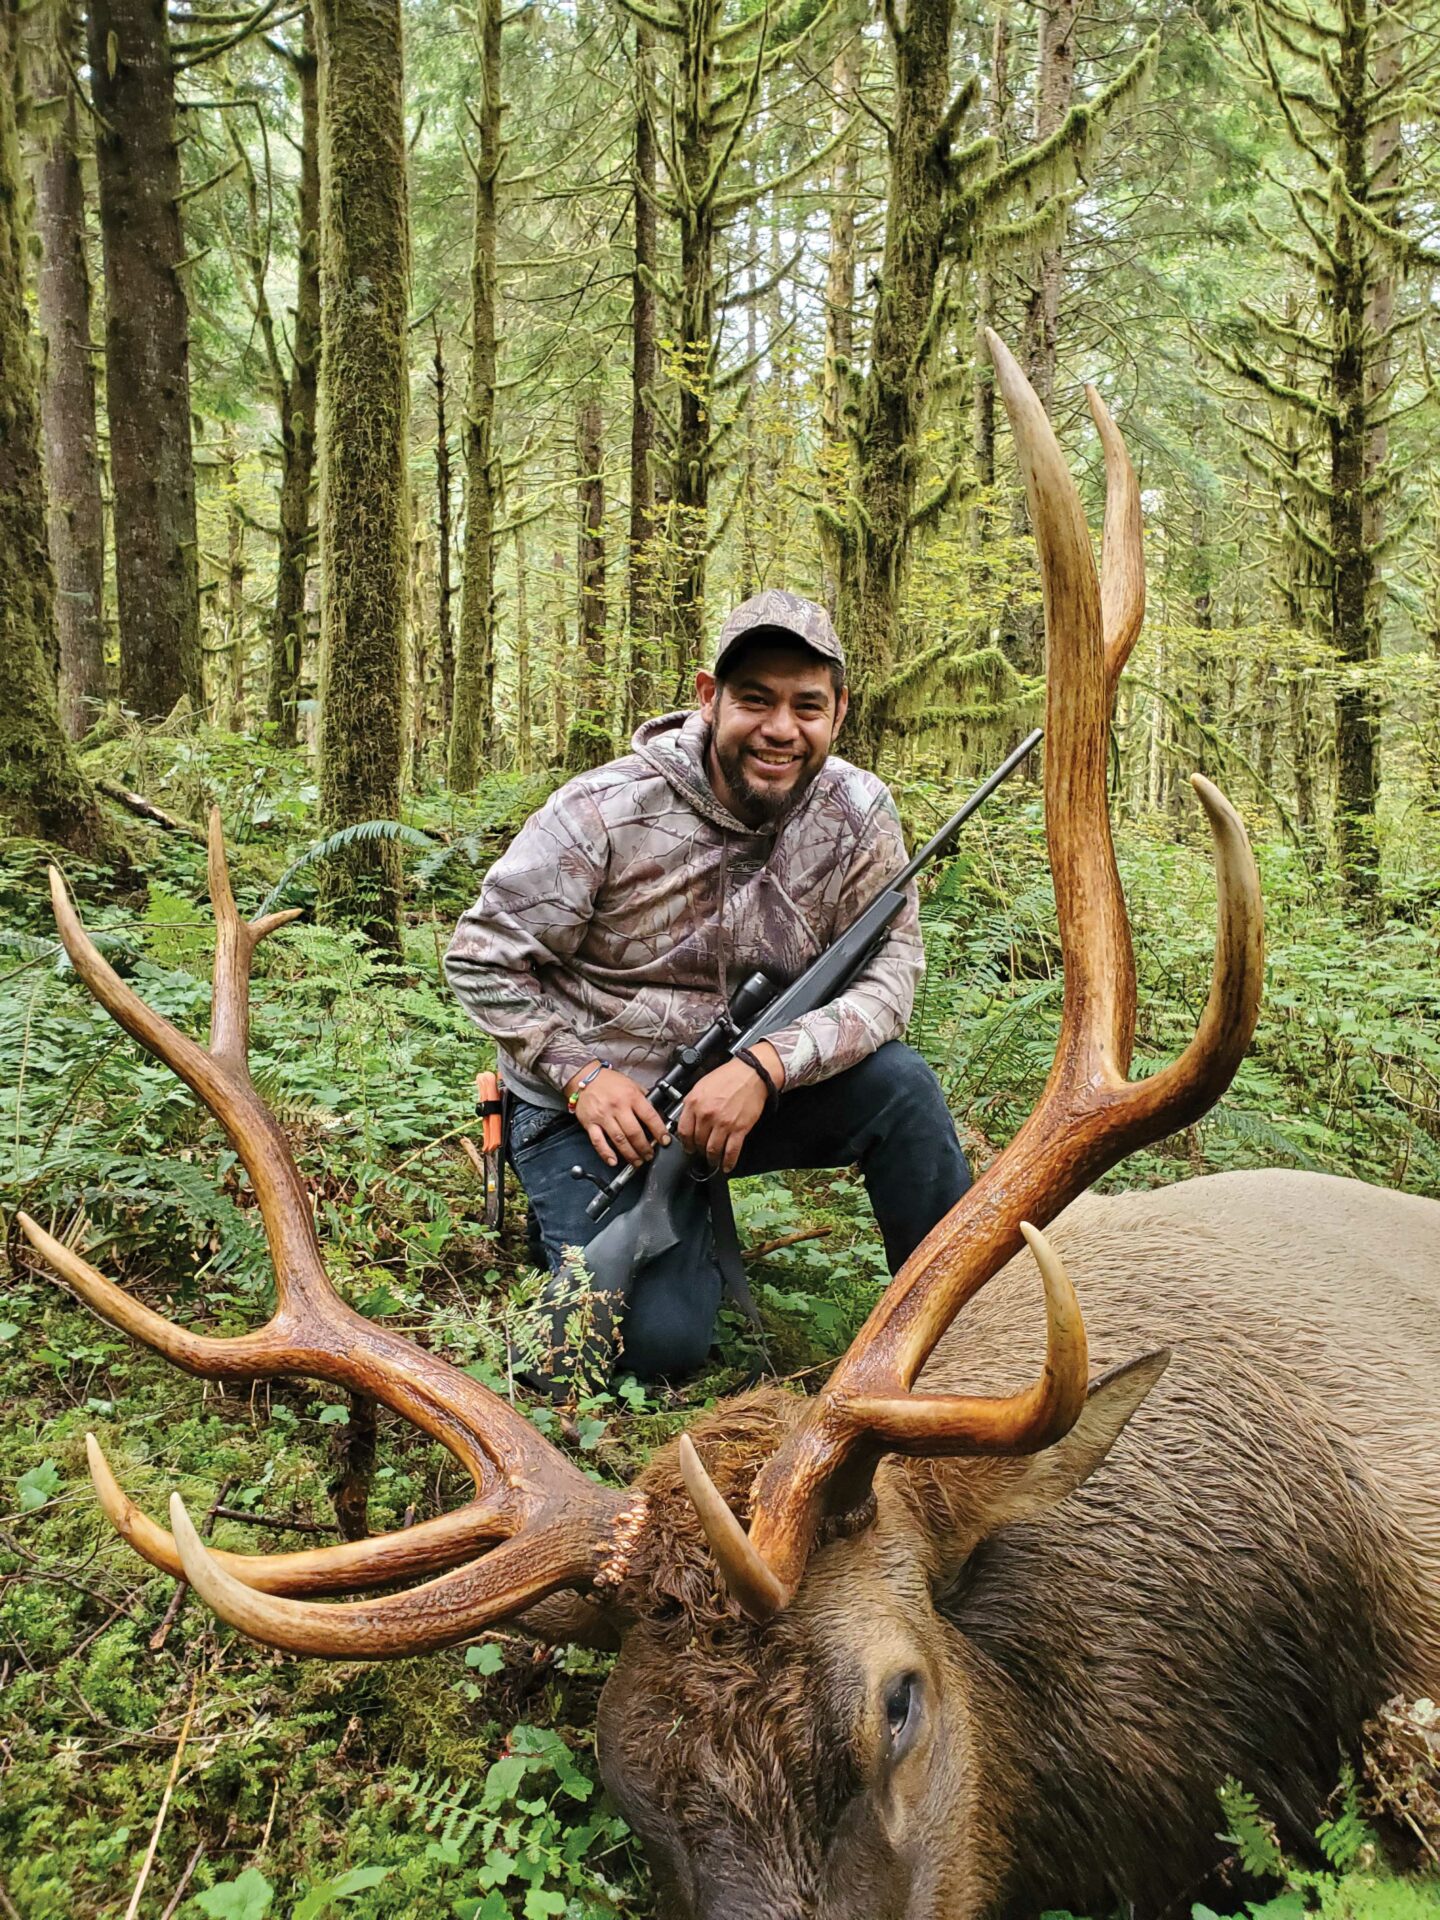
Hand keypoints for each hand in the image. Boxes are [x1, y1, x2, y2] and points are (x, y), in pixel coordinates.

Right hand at [566, 1064, 670, 1169]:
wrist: (585, 1078)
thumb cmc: (609, 1082)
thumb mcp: (632, 1084)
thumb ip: (644, 1099)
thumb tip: (658, 1115)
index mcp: (631, 1096)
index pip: (649, 1116)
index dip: (659, 1131)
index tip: (665, 1141)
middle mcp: (617, 1106)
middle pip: (634, 1132)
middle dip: (644, 1148)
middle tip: (650, 1155)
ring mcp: (603, 1116)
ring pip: (619, 1139)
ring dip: (630, 1154)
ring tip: (637, 1161)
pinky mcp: (590, 1123)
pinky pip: (598, 1141)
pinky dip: (606, 1153)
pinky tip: (614, 1161)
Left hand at [677, 1043, 784, 1173]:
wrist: (751, 1074)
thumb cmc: (728, 1077)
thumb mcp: (701, 1085)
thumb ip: (692, 1103)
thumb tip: (687, 1120)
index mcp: (694, 1103)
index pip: (684, 1131)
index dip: (685, 1143)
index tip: (688, 1147)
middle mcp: (707, 1115)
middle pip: (698, 1142)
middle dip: (699, 1151)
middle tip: (701, 1154)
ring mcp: (723, 1123)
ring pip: (712, 1150)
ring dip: (712, 1158)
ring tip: (712, 1160)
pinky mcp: (739, 1129)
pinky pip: (731, 1151)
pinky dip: (728, 1162)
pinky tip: (727, 1166)